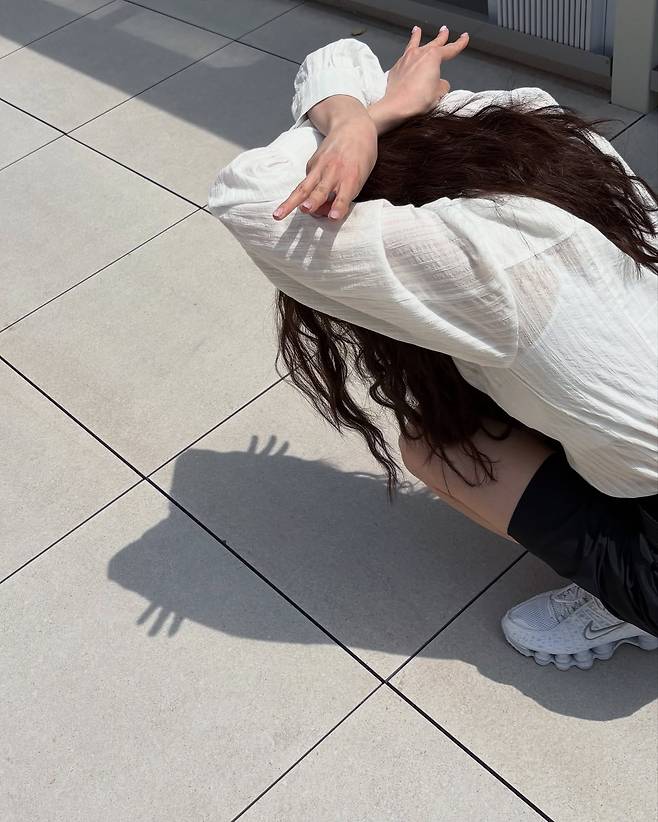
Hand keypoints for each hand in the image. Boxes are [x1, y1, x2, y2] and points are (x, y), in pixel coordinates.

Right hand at [273, 104, 377, 220]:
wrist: (353, 128)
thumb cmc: (361, 159)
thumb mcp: (360, 180)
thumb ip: (344, 197)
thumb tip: (324, 214)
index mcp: (351, 178)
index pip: (344, 196)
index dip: (338, 207)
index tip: (333, 217)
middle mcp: (334, 173)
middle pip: (320, 191)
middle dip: (312, 201)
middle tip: (305, 209)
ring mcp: (320, 168)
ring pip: (303, 189)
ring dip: (290, 202)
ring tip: (277, 215)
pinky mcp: (311, 164)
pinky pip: (305, 184)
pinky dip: (301, 197)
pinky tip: (299, 201)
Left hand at [376, 25, 468, 123]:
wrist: (396, 105)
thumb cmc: (419, 99)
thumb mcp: (438, 93)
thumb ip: (442, 85)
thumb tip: (439, 83)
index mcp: (433, 57)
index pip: (450, 49)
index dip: (459, 43)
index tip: (464, 37)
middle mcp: (419, 53)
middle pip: (433, 43)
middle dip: (441, 36)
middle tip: (444, 30)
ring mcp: (406, 59)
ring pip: (414, 44)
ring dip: (417, 36)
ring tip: (417, 30)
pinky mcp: (396, 68)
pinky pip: (404, 57)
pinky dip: (407, 55)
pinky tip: (406, 56)